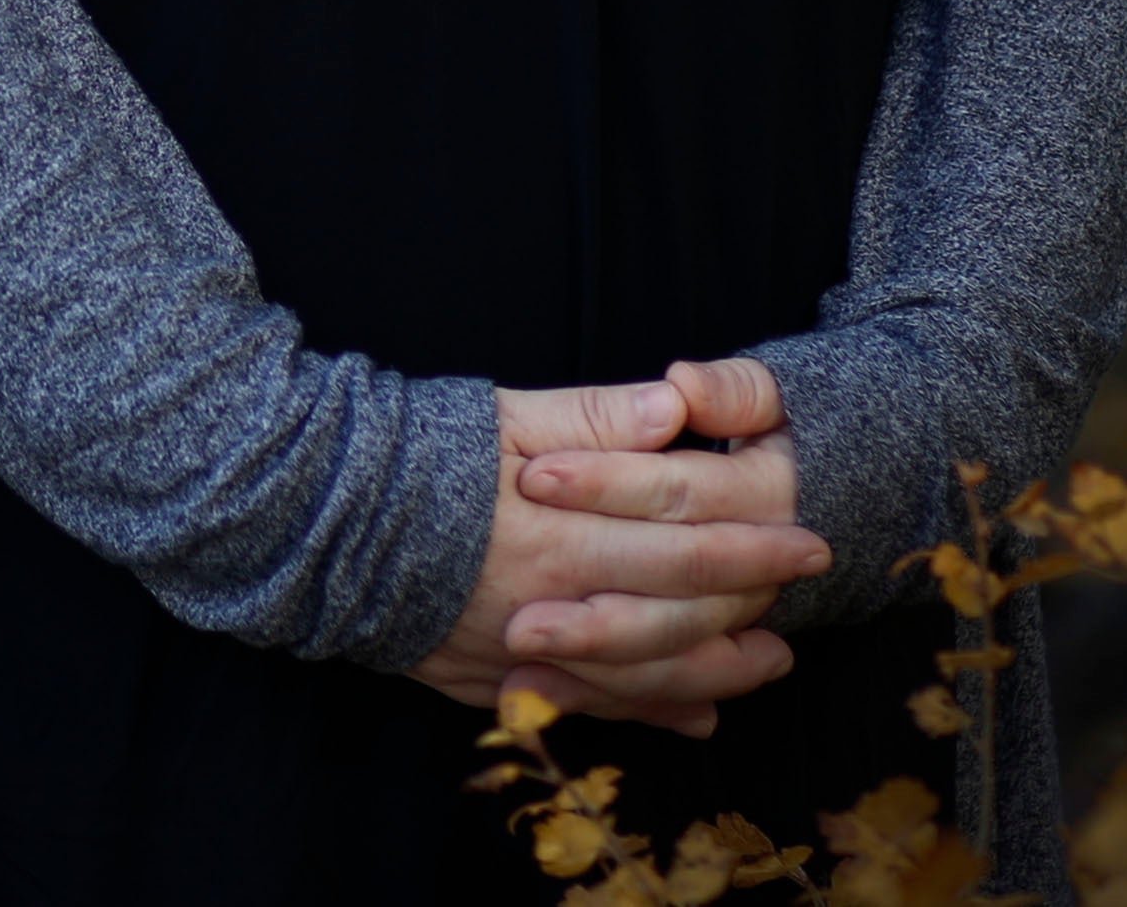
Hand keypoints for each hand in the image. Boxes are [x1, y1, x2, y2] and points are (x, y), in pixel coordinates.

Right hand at [407, 361, 821, 737]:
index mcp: (559, 535)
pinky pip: (589, 709)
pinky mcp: (497, 684)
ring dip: (716, 672)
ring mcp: (524, 657)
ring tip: (772, 662)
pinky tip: (691, 714)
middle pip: (676, 617)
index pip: (681, 547)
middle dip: (751, 605)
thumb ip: (590, 417)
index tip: (810, 540)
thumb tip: (673, 410)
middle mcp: (551, 607)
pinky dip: (647, 715)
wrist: (316, 522)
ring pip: (643, 679)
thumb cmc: (414, 456)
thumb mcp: (500, 416)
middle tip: (808, 593)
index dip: (752, 548)